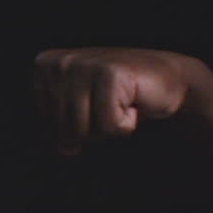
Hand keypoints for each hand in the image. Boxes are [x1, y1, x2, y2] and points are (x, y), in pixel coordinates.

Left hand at [33, 47, 202, 154]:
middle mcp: (61, 62)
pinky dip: (126, 125)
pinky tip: (134, 103)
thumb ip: (62, 131)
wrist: (167, 80)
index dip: (73, 126)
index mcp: (45, 66)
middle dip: (92, 129)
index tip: (93, 105)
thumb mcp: (80, 113)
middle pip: (63, 127)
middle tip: (111, 107)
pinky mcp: (110, 73)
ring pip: (82, 129)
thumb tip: (63, 151)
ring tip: (122, 104)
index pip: (45, 122)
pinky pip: (109, 126)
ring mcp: (84, 64)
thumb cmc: (119, 98)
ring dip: (109, 128)